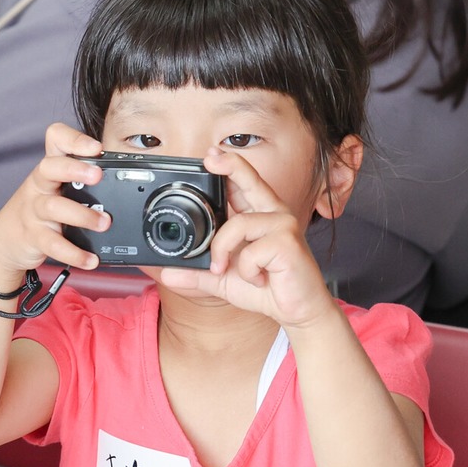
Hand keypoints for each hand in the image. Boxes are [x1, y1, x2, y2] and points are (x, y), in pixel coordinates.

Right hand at [0, 123, 110, 277]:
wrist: (5, 240)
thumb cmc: (41, 210)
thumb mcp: (56, 188)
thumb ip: (83, 182)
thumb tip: (126, 186)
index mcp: (50, 169)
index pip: (55, 139)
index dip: (74, 139)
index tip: (95, 147)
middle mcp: (40, 185)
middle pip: (50, 167)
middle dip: (74, 169)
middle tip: (98, 175)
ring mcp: (34, 211)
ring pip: (54, 207)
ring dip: (82, 214)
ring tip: (104, 223)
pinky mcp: (34, 237)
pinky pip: (53, 245)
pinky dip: (74, 253)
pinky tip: (91, 259)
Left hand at [158, 148, 335, 328]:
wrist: (299, 310)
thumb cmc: (267, 289)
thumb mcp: (225, 281)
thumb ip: (199, 275)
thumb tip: (168, 274)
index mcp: (260, 216)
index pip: (245, 184)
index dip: (229, 166)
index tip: (210, 156)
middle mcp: (274, 214)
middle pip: (251, 180)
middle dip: (230, 166)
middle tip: (209, 158)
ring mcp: (283, 226)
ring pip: (237, 225)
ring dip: (222, 252)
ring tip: (225, 270)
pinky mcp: (288, 243)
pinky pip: (250, 253)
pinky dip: (246, 271)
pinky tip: (260, 279)